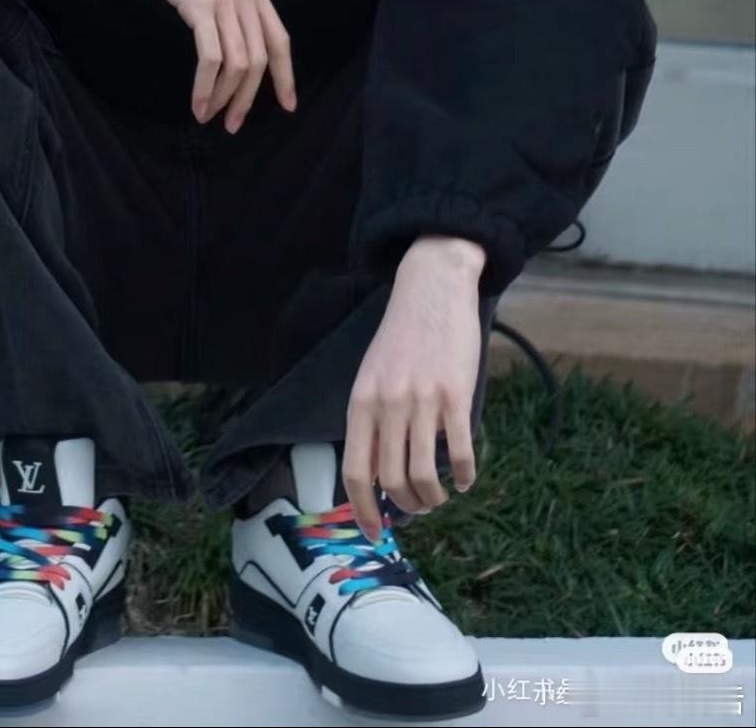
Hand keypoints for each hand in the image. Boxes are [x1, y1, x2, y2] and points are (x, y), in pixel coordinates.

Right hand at [115, 0, 296, 131]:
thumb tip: (225, 30)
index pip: (280, 40)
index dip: (286, 76)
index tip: (288, 105)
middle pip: (259, 60)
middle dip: (249, 99)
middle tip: (233, 124)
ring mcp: (226, 0)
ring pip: (238, 64)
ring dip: (225, 98)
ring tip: (209, 117)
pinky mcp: (200, 6)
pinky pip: (211, 58)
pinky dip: (205, 87)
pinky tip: (197, 102)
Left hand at [342, 244, 483, 542]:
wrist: (431, 290)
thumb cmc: (401, 337)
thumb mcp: (371, 376)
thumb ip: (371, 419)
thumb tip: (376, 473)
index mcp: (361, 402)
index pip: (355, 472)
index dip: (364, 510)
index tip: (375, 532)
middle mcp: (388, 405)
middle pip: (392, 480)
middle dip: (406, 506)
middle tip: (419, 507)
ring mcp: (422, 401)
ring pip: (425, 474)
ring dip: (434, 498)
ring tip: (441, 497)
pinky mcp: (455, 395)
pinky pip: (460, 452)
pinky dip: (465, 475)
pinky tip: (467, 479)